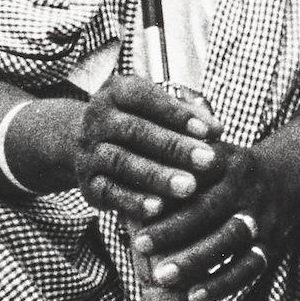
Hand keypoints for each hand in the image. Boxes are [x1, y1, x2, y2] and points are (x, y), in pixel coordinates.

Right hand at [74, 74, 222, 225]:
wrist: (82, 141)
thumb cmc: (134, 122)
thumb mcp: (154, 109)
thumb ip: (185, 115)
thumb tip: (217, 129)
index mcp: (116, 92)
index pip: (145, 98)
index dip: (176, 114)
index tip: (207, 131)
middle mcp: (98, 119)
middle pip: (135, 131)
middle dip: (174, 146)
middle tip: (208, 160)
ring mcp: (90, 152)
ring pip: (121, 162)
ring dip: (156, 176)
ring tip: (188, 187)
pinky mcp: (87, 183)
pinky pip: (108, 192)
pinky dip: (132, 200)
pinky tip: (158, 208)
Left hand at [133, 141, 299, 300]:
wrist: (290, 177)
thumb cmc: (231, 170)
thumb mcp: (212, 154)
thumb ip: (179, 161)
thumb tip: (129, 180)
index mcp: (228, 162)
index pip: (195, 174)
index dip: (168, 190)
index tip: (138, 204)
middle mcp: (246, 190)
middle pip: (208, 209)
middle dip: (173, 229)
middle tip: (138, 245)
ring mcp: (261, 219)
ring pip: (229, 241)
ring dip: (195, 260)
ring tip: (162, 276)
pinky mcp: (271, 246)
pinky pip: (247, 268)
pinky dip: (221, 284)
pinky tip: (194, 296)